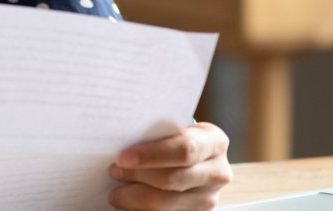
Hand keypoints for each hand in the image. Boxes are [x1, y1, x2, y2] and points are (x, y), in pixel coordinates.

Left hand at [108, 122, 231, 209]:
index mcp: (214, 142)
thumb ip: (157, 132)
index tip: (123, 157)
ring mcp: (209, 198)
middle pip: (173, 179)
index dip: (151, 155)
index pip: (184, 149)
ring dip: (134, 198)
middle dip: (138, 176)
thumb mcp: (175, 129)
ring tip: (116, 192)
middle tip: (114, 171)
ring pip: (165, 204)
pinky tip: (127, 204)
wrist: (195, 161)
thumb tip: (120, 138)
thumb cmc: (176, 140)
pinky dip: (139, 210)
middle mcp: (218, 173)